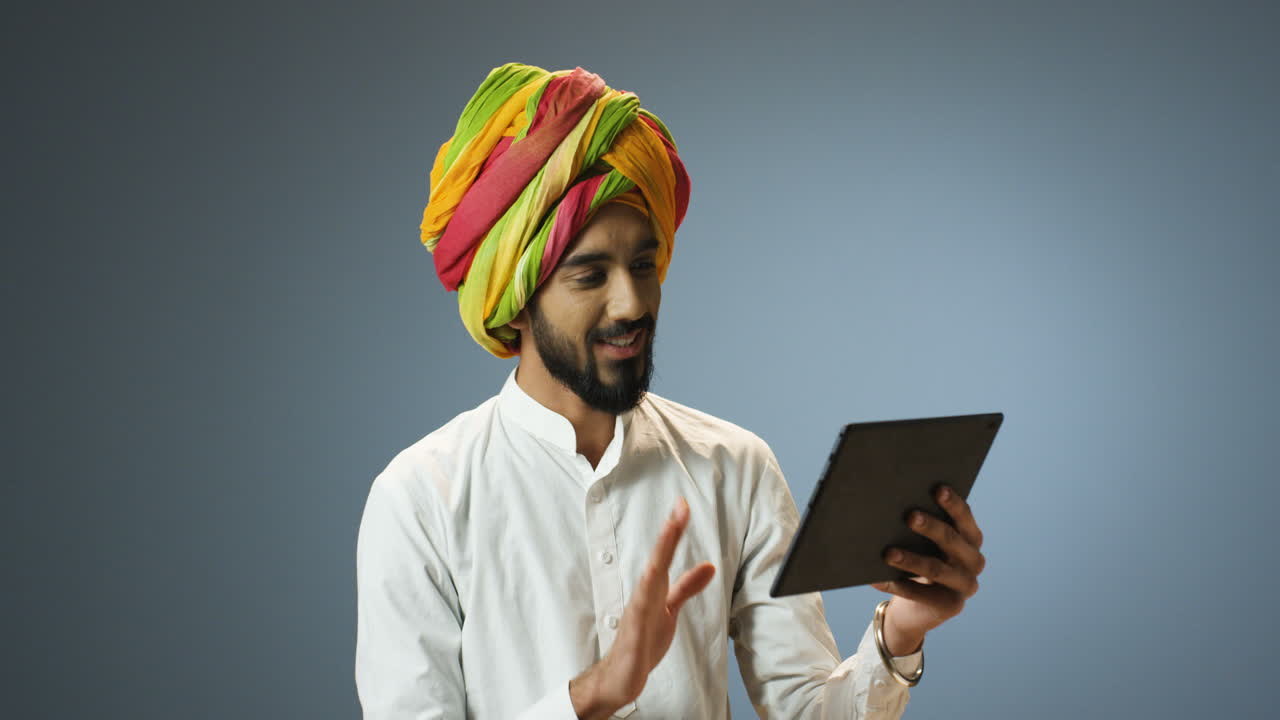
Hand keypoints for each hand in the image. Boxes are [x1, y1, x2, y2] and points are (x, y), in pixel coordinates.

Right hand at [569, 497, 715, 719]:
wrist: (619, 676)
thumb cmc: (641, 641)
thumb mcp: (669, 610)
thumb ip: (686, 587)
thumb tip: (709, 566)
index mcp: (652, 587)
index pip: (665, 554)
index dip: (674, 530)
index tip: (682, 505)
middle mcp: (644, 594)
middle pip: (658, 558)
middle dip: (669, 533)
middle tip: (680, 507)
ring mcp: (637, 612)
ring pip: (650, 578)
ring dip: (660, 554)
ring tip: (670, 531)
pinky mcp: (635, 633)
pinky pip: (641, 611)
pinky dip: (647, 594)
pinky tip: (652, 580)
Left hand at [871, 485, 985, 654]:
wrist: (915, 608)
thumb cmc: (918, 562)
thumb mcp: (923, 543)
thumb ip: (919, 525)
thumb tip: (892, 501)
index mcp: (970, 538)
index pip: (964, 518)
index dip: (953, 503)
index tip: (938, 488)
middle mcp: (974, 561)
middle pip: (951, 540)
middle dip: (930, 526)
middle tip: (909, 515)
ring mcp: (965, 586)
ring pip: (935, 569)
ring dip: (910, 559)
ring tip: (887, 552)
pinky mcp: (951, 606)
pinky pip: (920, 594)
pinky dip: (896, 585)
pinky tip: (875, 579)